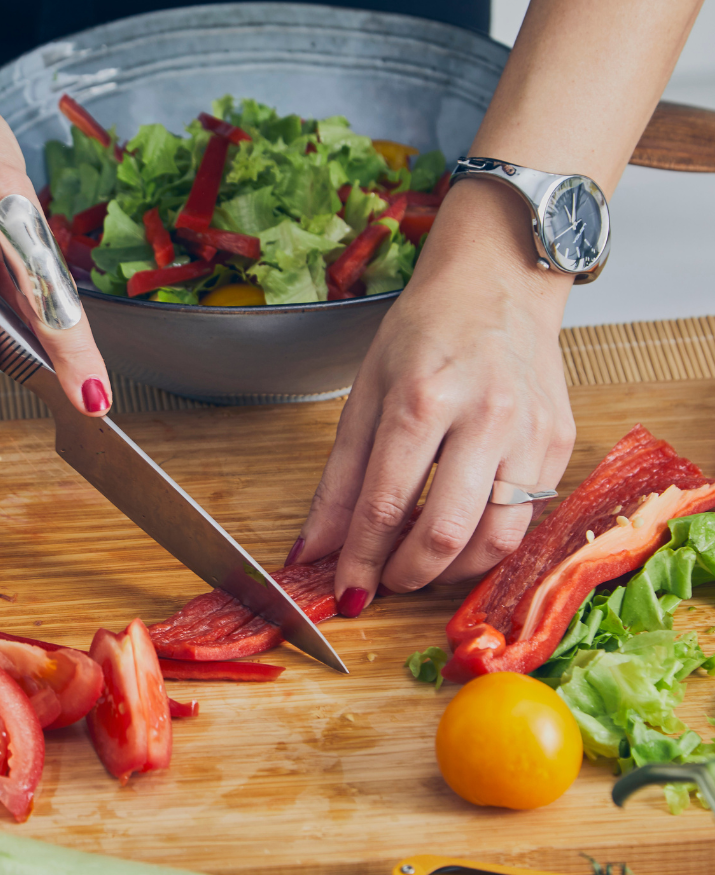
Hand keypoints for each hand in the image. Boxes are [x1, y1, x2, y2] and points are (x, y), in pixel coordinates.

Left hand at [294, 180, 575, 614]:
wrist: (498, 283)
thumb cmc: (424, 332)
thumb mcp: (365, 393)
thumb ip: (339, 478)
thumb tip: (314, 549)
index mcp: (422, 397)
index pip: (385, 503)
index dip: (360, 560)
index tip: (346, 592)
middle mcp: (486, 416)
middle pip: (446, 532)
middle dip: (406, 576)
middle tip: (383, 582)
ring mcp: (532, 432)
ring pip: (496, 540)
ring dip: (450, 573)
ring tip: (419, 565)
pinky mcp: (560, 443)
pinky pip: (526, 520)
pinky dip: (487, 545)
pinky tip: (460, 537)